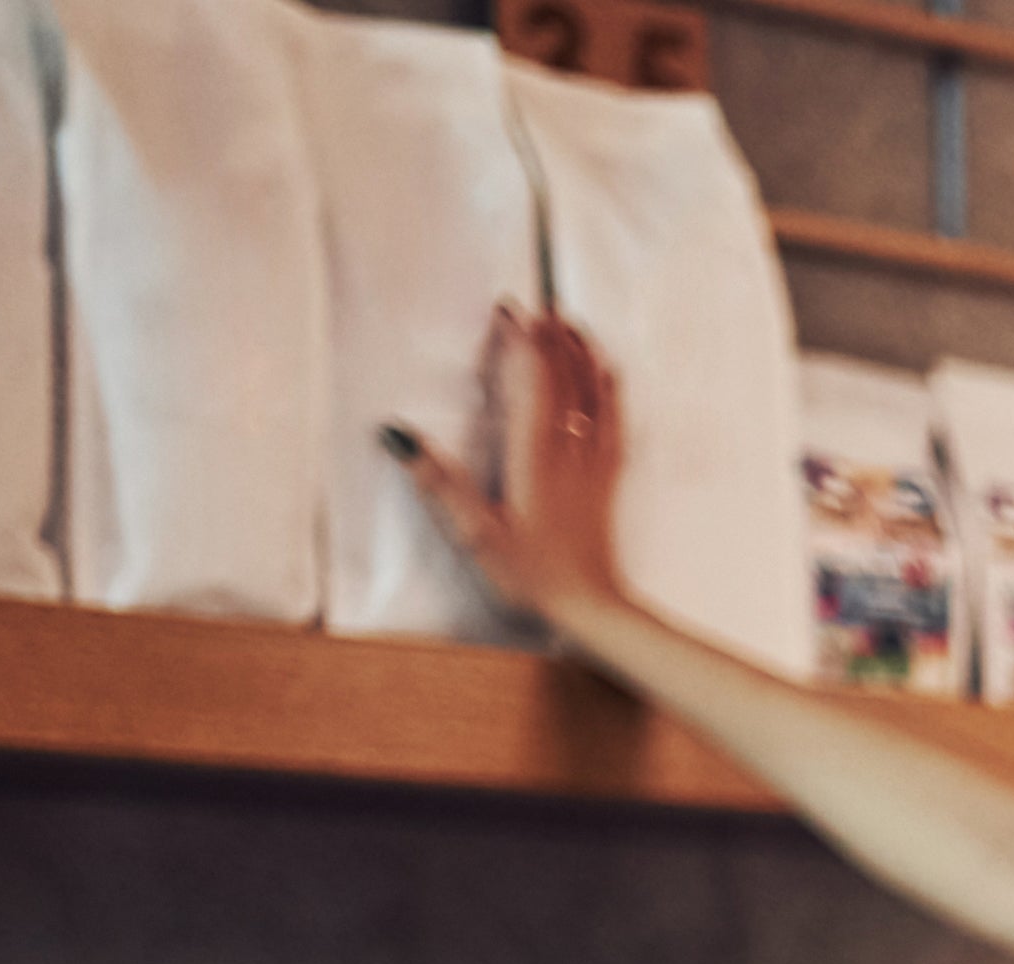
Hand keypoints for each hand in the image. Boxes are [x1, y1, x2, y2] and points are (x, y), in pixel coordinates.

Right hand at [389, 304, 631, 636]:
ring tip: (570, 324)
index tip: (509, 312)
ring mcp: (594, 464)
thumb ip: (440, 483)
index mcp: (535, 457)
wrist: (592, 608)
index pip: (532, 382)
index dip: (521, 343)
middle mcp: (570, 452)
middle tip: (537, 307)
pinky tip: (608, 373)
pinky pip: (614, 421)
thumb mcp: (476, 534)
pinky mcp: (608, 480)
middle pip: (564, 378)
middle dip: (550, 338)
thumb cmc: (533, 576)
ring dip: (581, 354)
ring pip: (593, 394)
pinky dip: (610, 390)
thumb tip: (398, 436)